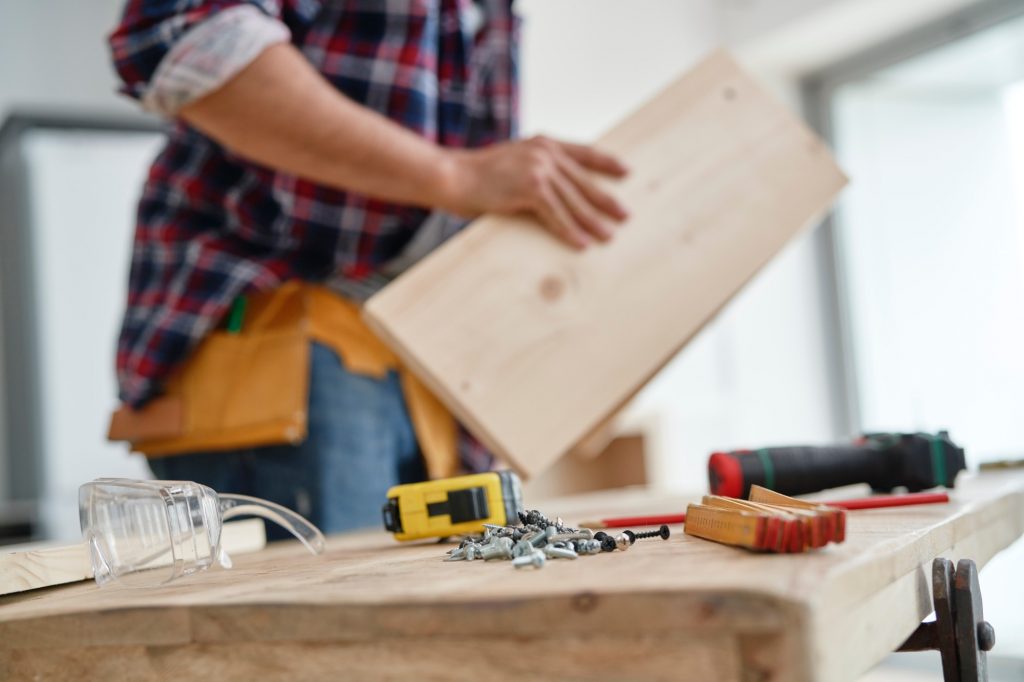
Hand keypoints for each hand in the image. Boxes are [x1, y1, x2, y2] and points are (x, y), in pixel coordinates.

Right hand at [440, 135, 629, 248]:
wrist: (451, 175)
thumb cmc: (477, 175)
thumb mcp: (513, 162)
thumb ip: (536, 168)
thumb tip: (557, 191)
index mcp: (544, 143)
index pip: (584, 151)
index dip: (606, 162)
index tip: (626, 172)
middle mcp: (545, 152)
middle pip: (584, 180)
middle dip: (606, 200)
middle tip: (625, 215)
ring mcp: (538, 168)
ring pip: (573, 201)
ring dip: (592, 221)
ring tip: (608, 236)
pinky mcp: (530, 188)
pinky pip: (556, 215)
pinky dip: (569, 231)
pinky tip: (581, 244)